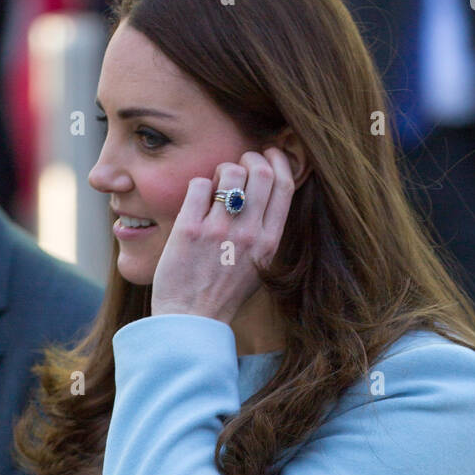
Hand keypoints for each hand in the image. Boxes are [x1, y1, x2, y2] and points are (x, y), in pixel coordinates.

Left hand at [150, 147, 293, 322]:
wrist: (191, 320)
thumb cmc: (223, 294)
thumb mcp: (259, 266)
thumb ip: (265, 233)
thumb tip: (267, 193)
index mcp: (269, 243)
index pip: (285, 186)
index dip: (278, 161)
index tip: (269, 154)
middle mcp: (248, 235)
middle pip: (261, 171)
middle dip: (250, 158)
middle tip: (238, 165)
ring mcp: (219, 231)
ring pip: (229, 171)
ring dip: (222, 170)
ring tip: (214, 185)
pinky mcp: (189, 229)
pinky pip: (198, 185)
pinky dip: (198, 186)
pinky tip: (195, 202)